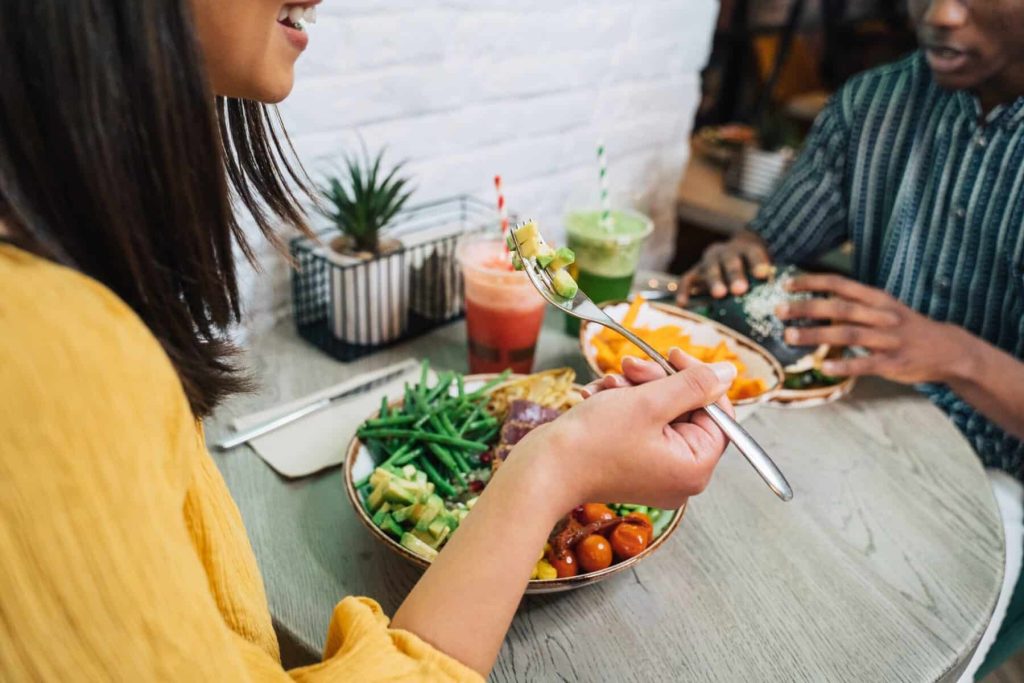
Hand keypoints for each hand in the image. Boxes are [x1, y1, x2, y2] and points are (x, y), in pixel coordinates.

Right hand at [517, 352, 736, 510]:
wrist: (542, 469)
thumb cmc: (593, 442)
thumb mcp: (650, 402)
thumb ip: (694, 384)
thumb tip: (729, 374)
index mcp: (694, 467)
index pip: (718, 413)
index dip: (698, 379)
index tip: (672, 354)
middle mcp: (679, 475)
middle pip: (687, 410)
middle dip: (657, 381)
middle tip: (629, 366)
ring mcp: (654, 471)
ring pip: (660, 412)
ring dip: (635, 389)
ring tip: (608, 383)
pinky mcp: (630, 464)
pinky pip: (639, 424)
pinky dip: (621, 404)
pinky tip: (599, 396)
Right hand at [677, 231, 772, 305]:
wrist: (734, 257)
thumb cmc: (752, 272)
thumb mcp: (761, 271)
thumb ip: (766, 283)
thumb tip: (777, 305)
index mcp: (747, 249)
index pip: (753, 253)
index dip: (758, 263)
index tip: (763, 274)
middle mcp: (726, 252)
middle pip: (730, 260)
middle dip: (735, 274)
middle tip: (740, 289)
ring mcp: (709, 261)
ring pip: (710, 268)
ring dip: (714, 281)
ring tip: (720, 294)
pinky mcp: (695, 271)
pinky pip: (687, 279)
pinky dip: (684, 291)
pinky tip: (683, 304)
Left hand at [777, 274, 967, 384]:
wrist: (949, 349)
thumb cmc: (906, 328)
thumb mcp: (883, 309)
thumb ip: (853, 306)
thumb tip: (816, 305)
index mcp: (877, 299)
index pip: (841, 284)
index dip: (813, 282)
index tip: (786, 284)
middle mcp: (882, 315)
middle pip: (840, 307)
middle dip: (807, 307)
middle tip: (778, 310)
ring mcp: (889, 340)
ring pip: (849, 334)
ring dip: (817, 334)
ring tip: (789, 336)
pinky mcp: (895, 363)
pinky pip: (867, 364)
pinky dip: (845, 365)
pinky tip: (824, 367)